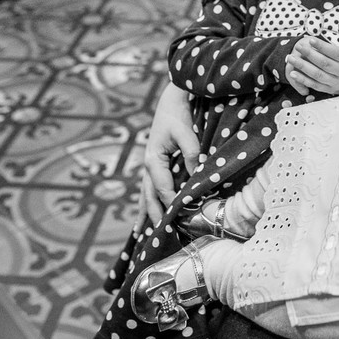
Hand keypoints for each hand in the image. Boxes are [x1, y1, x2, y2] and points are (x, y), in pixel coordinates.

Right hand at [139, 81, 200, 226]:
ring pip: (145, 195)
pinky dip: (147, 203)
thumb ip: (191, 155)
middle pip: (149, 197)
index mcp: (154, 160)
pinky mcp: (153, 165)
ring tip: (142, 235)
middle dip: (155, 216)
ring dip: (146, 214)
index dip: (172, 204)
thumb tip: (196, 175)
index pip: (163, 188)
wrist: (171, 101)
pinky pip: (149, 189)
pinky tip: (145, 215)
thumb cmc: (178, 116)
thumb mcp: (186, 134)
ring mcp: (148, 167)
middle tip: (160, 236)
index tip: (180, 219)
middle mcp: (148, 166)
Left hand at [284, 23, 338, 94]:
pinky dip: (303, 80)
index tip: (310, 39)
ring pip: (318, 75)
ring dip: (303, 67)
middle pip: (325, 64)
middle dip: (310, 55)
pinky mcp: (328, 90)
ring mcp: (336, 83)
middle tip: (297, 46)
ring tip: (291, 58)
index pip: (336, 53)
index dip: (323, 46)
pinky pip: (314, 85)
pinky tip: (293, 73)